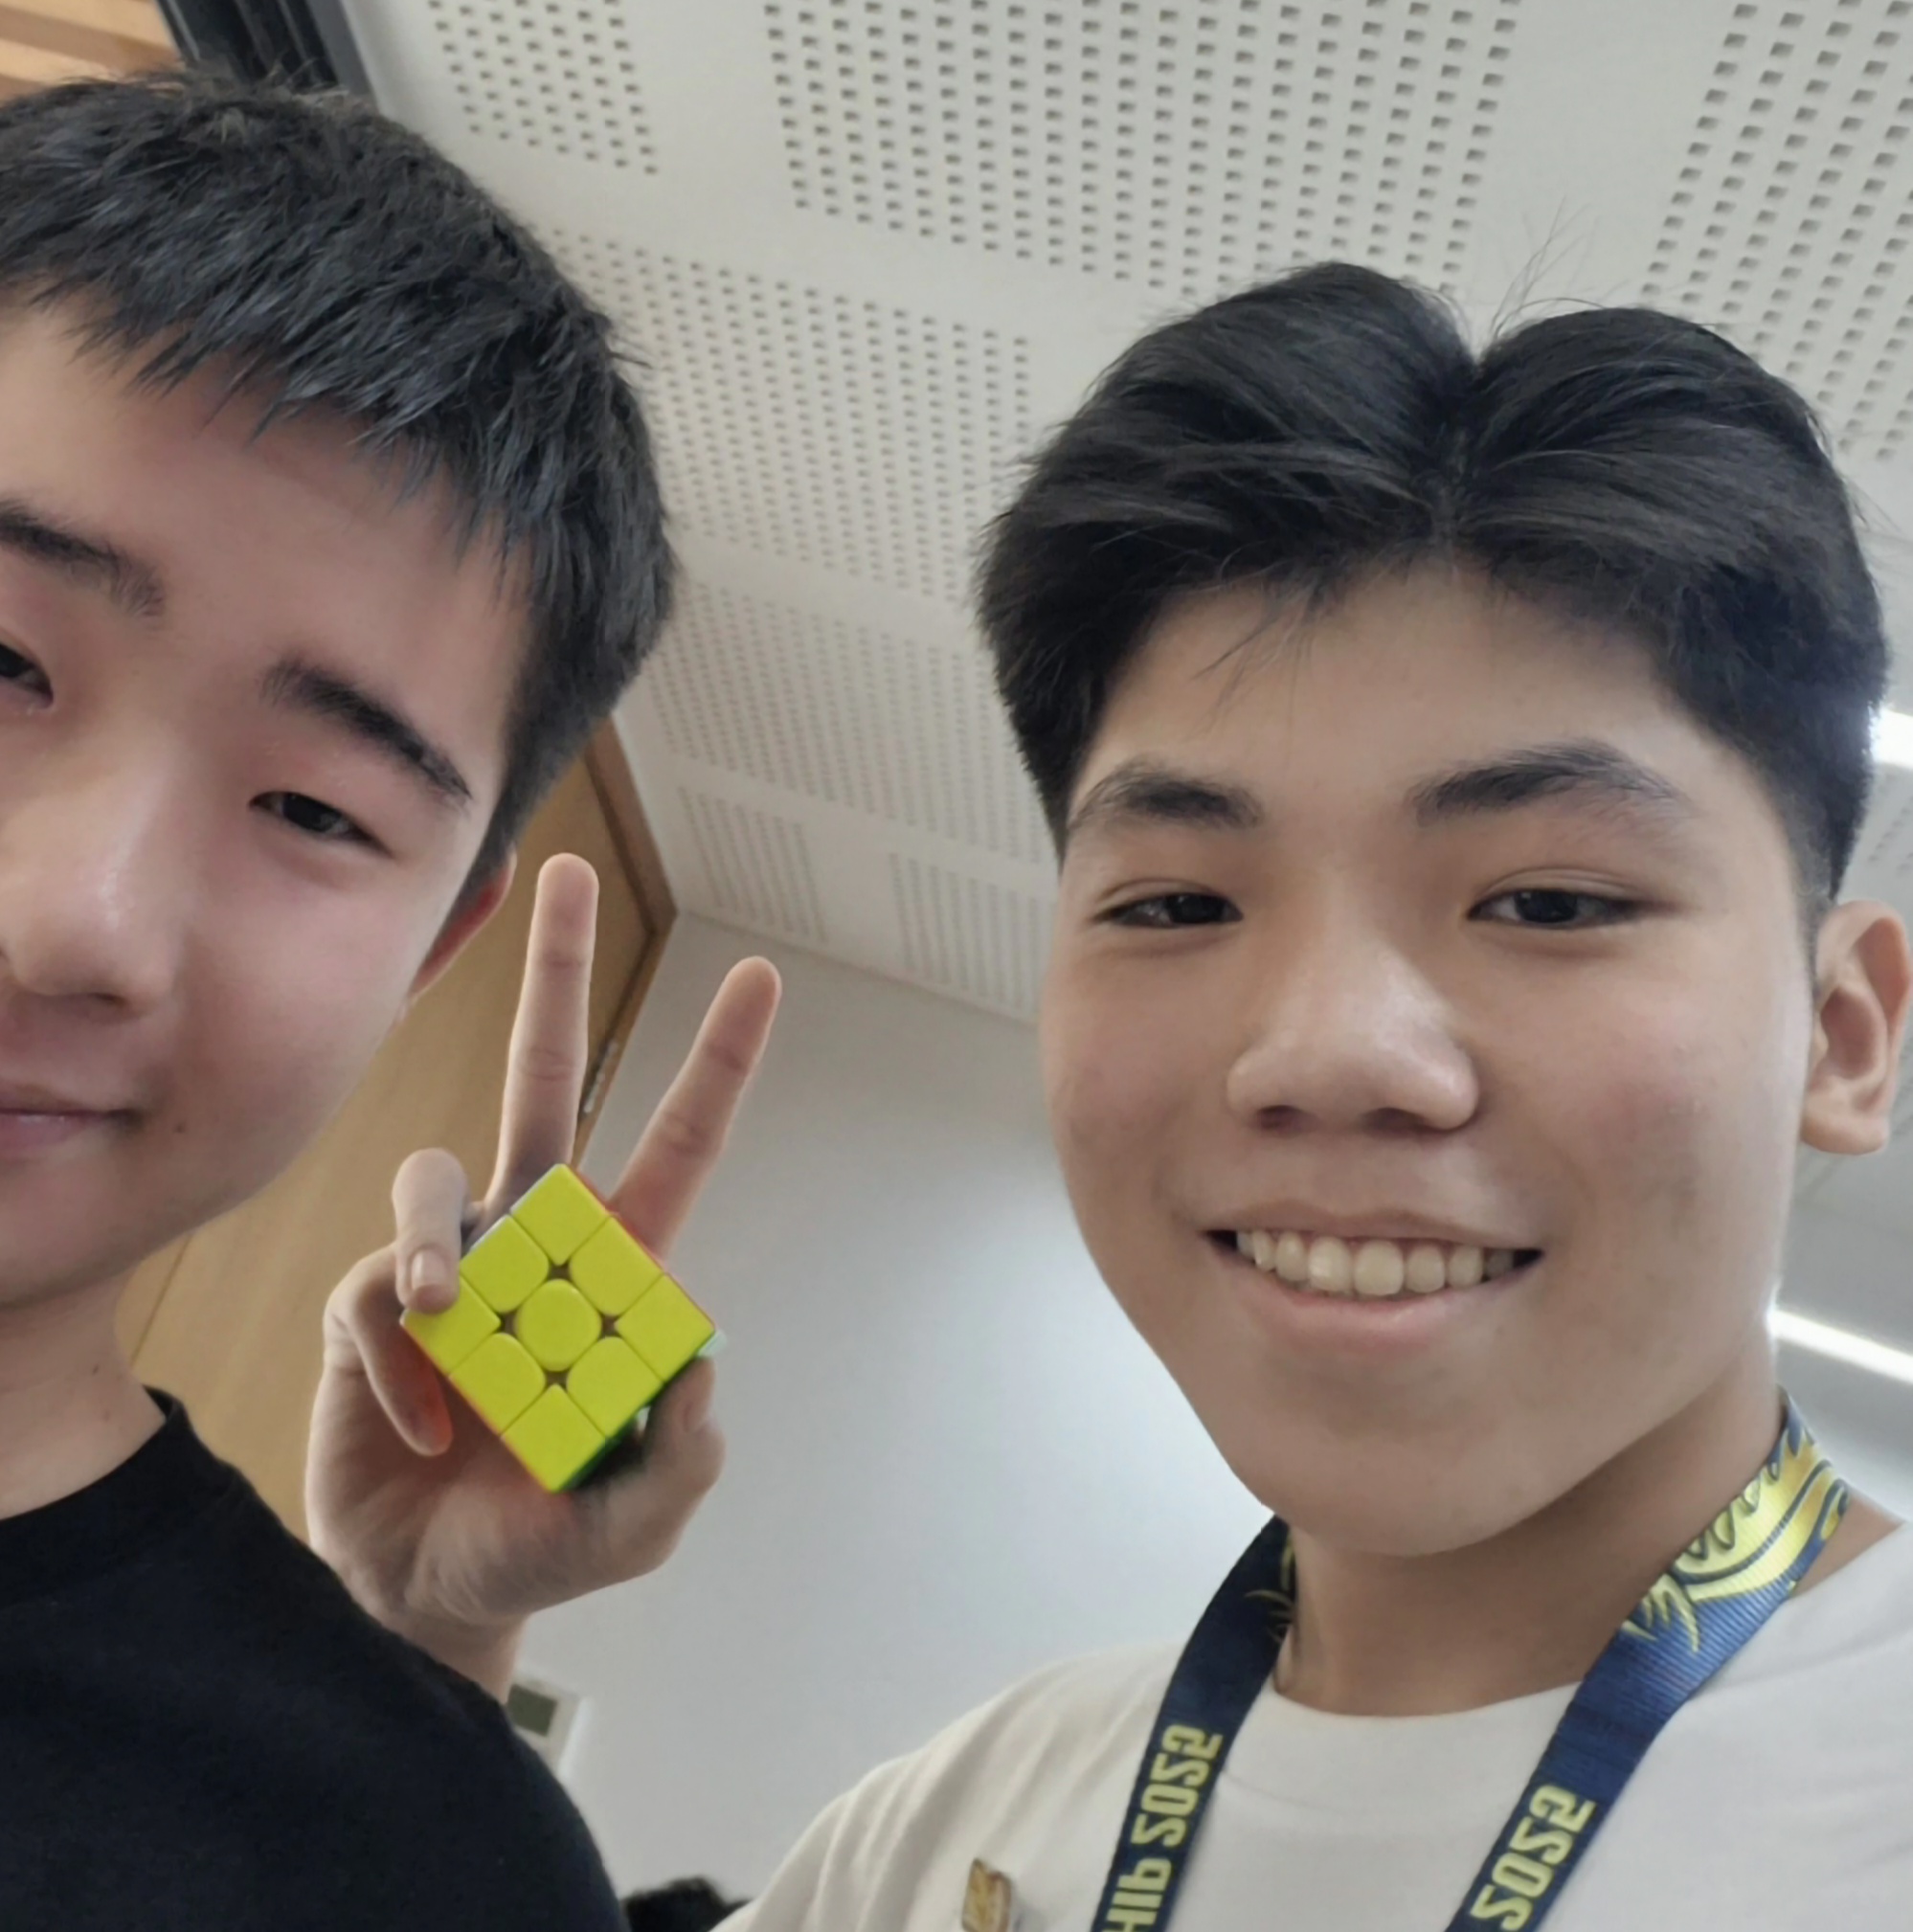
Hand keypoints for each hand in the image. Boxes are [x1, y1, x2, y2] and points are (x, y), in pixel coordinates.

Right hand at [307, 854, 779, 1693]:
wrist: (424, 1592)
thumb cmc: (538, 1546)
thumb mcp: (633, 1523)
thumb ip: (678, 1462)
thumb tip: (699, 1371)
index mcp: (613, 1273)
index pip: (674, 1148)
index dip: (716, 1064)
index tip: (760, 975)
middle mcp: (531, 1246)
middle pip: (547, 1085)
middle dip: (557, 979)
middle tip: (567, 871)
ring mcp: (450, 1269)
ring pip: (437, 1177)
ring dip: (436, 1244)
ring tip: (439, 1318)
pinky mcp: (369, 1309)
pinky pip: (376, 1293)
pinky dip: (396, 1362)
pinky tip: (417, 1421)